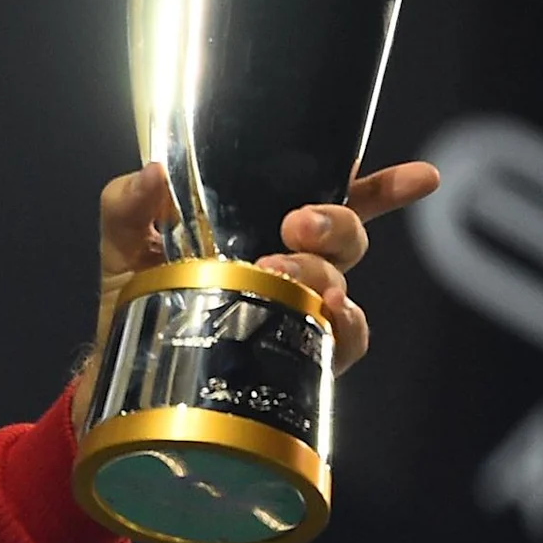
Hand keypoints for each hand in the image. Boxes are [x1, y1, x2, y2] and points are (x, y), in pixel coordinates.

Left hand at [90, 160, 442, 388]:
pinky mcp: (298, 355)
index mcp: (265, 226)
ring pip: (341, 282)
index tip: (419, 179)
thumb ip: (127, 202)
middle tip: (297, 224)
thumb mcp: (124, 242)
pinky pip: (342, 340)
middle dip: (335, 222)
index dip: (382, 186)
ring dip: (320, 272)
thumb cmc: (139, 296)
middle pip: (347, 235)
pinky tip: (323, 317)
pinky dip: (341, 326)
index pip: (336, 197)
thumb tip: (149, 174)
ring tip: (277, 272)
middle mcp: (294, 265)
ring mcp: (300, 310)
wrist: (122, 368)